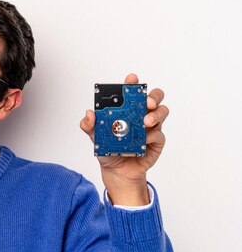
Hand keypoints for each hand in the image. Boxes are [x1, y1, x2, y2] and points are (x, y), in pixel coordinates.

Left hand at [80, 73, 168, 204]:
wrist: (116, 172)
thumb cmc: (109, 150)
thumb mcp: (95, 138)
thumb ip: (89, 126)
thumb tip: (89, 114)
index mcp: (127, 110)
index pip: (132, 93)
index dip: (133, 83)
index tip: (131, 79)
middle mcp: (142, 115)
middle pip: (155, 97)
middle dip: (152, 96)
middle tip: (147, 102)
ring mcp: (151, 127)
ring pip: (162, 112)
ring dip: (155, 115)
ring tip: (146, 122)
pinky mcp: (157, 141)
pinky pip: (159, 134)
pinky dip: (152, 135)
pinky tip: (144, 140)